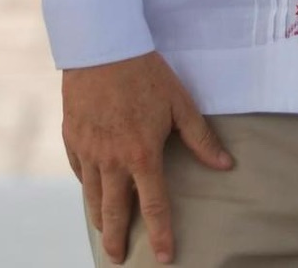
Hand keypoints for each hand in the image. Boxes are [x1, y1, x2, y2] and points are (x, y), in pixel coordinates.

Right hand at [62, 52, 231, 264]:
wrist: (102, 51)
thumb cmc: (147, 75)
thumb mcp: (180, 104)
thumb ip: (200, 139)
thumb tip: (225, 165)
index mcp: (142, 155)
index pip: (154, 205)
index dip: (160, 234)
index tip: (162, 257)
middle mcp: (112, 161)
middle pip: (114, 212)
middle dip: (117, 239)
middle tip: (118, 260)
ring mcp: (88, 152)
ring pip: (92, 197)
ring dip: (99, 219)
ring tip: (105, 234)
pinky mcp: (72, 140)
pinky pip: (80, 173)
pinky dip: (87, 188)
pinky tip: (92, 194)